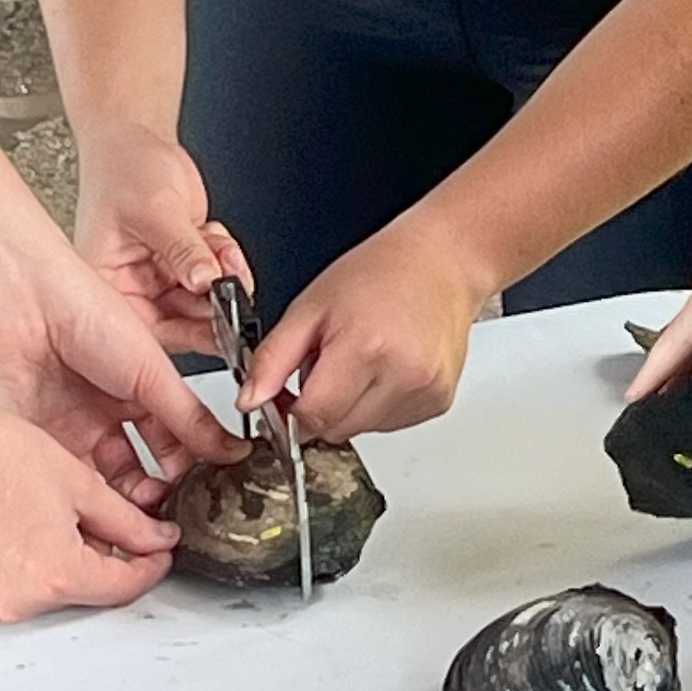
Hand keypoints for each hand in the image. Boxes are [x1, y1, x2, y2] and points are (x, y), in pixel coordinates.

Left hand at [0, 234, 234, 496]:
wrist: (26, 308)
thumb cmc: (86, 313)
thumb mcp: (153, 372)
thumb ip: (191, 419)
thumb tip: (232, 449)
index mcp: (139, 390)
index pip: (174, 441)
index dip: (190, 469)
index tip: (205, 494)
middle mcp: (107, 414)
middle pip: (140, 469)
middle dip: (159, 495)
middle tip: (171, 515)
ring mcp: (74, 431)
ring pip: (107, 484)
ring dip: (127, 506)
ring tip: (144, 521)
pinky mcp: (43, 445)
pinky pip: (72, 485)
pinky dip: (92, 506)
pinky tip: (110, 515)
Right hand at [0, 389, 184, 620]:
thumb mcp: (80, 483)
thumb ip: (128, 521)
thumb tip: (156, 540)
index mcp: (56, 575)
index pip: (123, 588)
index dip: (150, 566)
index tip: (157, 551)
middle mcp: (17, 602)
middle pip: (80, 591)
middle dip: (99, 558)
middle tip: (93, 517)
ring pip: (41, 591)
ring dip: (55, 562)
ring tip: (40, 513)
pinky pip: (3, 586)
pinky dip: (16, 565)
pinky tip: (10, 525)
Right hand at [73, 123, 247, 352]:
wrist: (135, 135)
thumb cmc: (123, 167)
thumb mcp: (155, 209)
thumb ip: (183, 249)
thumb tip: (206, 282)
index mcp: (106, 285)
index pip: (147, 330)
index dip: (185, 334)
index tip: (220, 329)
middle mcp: (132, 286)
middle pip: (181, 320)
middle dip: (214, 303)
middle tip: (235, 290)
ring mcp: (160, 275)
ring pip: (205, 298)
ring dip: (225, 279)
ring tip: (228, 256)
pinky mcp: (183, 260)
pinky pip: (215, 275)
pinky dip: (227, 260)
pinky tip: (219, 239)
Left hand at [242, 214, 493, 440]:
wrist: (442, 260)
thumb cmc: (379, 272)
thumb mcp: (310, 306)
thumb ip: (272, 359)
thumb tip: (249, 402)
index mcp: (366, 348)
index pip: (312, 417)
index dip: (290, 411)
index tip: (287, 395)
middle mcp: (403, 374)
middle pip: (337, 430)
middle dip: (321, 406)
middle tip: (329, 362)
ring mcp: (426, 391)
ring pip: (363, 430)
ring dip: (351, 406)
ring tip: (362, 359)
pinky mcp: (439, 401)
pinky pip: (391, 424)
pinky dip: (378, 405)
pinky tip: (386, 367)